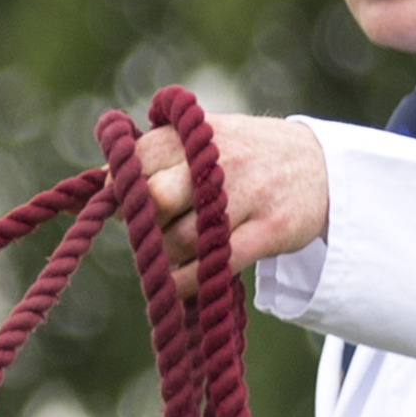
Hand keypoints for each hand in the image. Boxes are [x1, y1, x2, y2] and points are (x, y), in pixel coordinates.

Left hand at [139, 111, 330, 269]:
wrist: (325, 167)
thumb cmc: (247, 158)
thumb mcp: (207, 139)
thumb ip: (155, 157)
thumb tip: (91, 194)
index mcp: (200, 134)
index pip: (137, 160)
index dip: (122, 188)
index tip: (128, 202)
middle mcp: (224, 160)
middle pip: (154, 200)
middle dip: (143, 223)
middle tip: (153, 228)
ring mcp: (249, 194)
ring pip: (177, 241)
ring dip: (166, 256)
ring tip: (177, 249)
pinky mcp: (270, 230)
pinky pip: (211, 266)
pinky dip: (185, 282)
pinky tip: (180, 281)